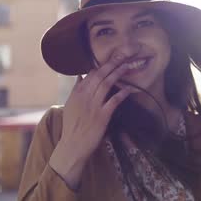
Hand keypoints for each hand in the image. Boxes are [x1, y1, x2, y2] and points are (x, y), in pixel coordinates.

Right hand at [48, 53, 135, 188]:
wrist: (72, 145)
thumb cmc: (72, 126)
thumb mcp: (70, 105)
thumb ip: (76, 89)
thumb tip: (80, 76)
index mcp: (77, 93)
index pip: (90, 74)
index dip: (102, 65)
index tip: (112, 59)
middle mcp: (85, 96)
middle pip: (99, 75)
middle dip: (111, 64)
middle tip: (122, 55)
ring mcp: (94, 106)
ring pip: (106, 84)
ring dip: (117, 74)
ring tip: (126, 66)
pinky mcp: (102, 116)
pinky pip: (114, 101)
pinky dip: (122, 93)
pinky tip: (130, 88)